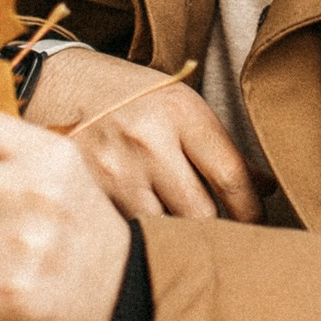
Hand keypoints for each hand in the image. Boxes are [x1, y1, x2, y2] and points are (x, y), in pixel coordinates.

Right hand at [26, 49, 261, 222]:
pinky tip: (137, 225)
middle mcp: (148, 141)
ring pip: (163, 231)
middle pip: (202, 215)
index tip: (256, 222)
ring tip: (175, 230)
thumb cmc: (127, 96)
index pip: (232, 178)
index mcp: (181, 112)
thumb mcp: (178, 106)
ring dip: (173, 236)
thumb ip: (221, 149)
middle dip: (216, 232)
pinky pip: (126, 231)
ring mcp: (113, 170)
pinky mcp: (85, 193)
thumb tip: (267, 187)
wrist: (54, 82)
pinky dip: (137, 234)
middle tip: (222, 238)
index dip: (252, 211)